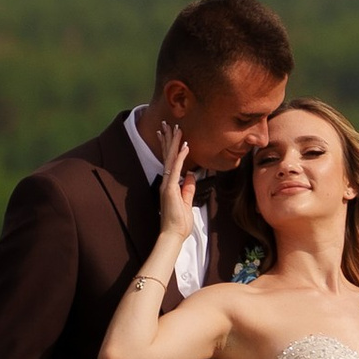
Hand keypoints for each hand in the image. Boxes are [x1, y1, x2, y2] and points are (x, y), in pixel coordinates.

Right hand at [156, 123, 197, 263]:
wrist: (173, 234)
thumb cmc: (179, 221)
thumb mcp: (187, 201)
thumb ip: (188, 188)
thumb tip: (192, 175)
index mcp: (170, 184)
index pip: (170, 161)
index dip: (170, 147)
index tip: (171, 134)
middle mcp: (166, 182)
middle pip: (167, 156)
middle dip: (168, 139)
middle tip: (168, 124)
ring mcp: (167, 184)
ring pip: (170, 158)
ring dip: (173, 142)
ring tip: (175, 128)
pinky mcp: (170, 189)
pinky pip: (176, 169)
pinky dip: (180, 156)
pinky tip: (184, 145)